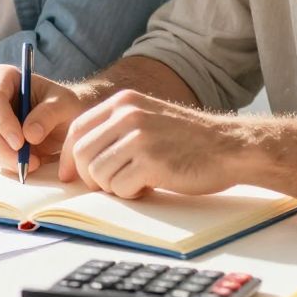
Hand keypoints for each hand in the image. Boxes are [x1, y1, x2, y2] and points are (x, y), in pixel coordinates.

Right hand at [0, 64, 88, 175]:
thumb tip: (29, 135)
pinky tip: (25, 161)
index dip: (3, 122)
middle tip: (26, 161)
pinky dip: (6, 163)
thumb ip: (49, 114)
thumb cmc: (60, 105)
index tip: (21, 142)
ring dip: (6, 158)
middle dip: (2, 147)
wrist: (61, 120)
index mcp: (2, 77)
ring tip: (33, 161)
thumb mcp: (65, 104)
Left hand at [60, 90, 243, 198]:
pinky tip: (150, 186)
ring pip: (98, 173)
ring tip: (137, 182)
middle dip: (90, 177)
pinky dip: (131, 194)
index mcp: (124, 102)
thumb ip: (116, 129)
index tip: (69, 175)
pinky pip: (120, 188)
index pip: (77, 129)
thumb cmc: (188, 139)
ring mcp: (139, 137)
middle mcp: (128, 114)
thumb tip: (77, 158)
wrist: (229, 147)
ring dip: (113, 186)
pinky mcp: (151, 161)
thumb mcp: (148, 118)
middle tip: (110, 184)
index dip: (68, 156)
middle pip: (81, 153)